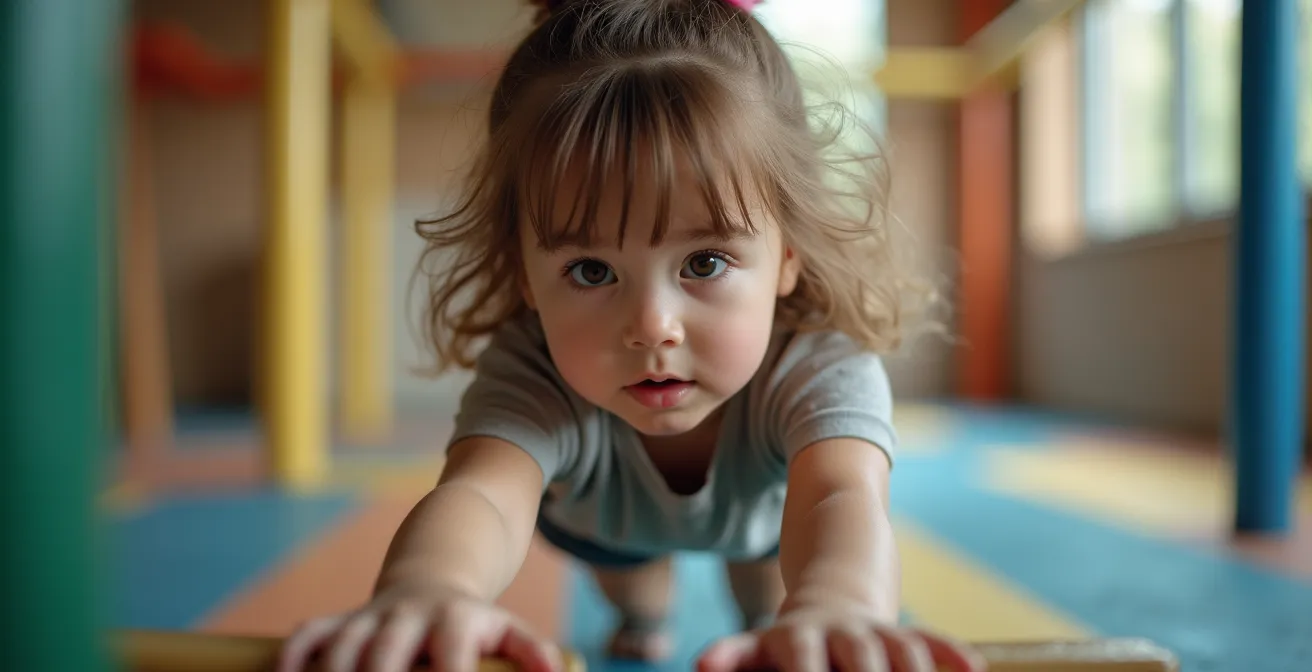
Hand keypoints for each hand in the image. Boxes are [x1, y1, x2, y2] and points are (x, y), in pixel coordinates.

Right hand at [277, 583, 562, 671]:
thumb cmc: (473, 625)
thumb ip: (533, 652)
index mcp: (455, 622)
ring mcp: (371, 618)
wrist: (432, 581)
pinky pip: (306, 636)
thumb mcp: (507, 630)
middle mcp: (409, 617)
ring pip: (339, 646)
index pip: (452, 660)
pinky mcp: (340, 621)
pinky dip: (292, 659)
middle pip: (384, 655)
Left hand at [696, 603, 984, 671]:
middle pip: (862, 657)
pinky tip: (973, 671)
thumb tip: (702, 664)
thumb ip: (732, 656)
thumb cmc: (783, 647)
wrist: (831, 600)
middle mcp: (842, 633)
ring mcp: (878, 633)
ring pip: (904, 649)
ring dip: (915, 670)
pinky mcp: (909, 636)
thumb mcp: (756, 650)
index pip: (802, 658)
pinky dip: (953, 655)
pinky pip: (936, 642)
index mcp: (798, 637)